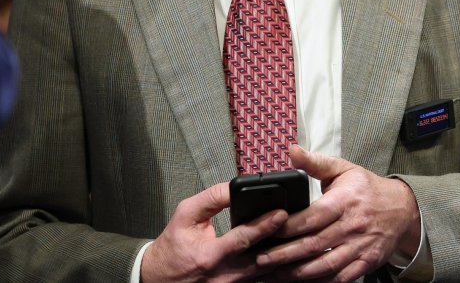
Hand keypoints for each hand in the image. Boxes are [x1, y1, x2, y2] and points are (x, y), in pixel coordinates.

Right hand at [141, 182, 287, 282]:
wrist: (159, 279)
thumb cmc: (172, 246)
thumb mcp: (186, 215)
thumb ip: (211, 198)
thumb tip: (235, 185)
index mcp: (210, 256)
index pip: (244, 239)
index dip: (264, 225)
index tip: (282, 212)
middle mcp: (225, 276)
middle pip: (263, 257)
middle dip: (282, 240)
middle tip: (299, 221)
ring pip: (266, 271)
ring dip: (282, 254)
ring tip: (298, 234)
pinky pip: (262, 279)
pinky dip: (275, 266)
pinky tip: (286, 251)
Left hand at [258, 145, 421, 281]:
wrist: (403, 210)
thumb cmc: (367, 189)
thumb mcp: (343, 169)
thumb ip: (315, 162)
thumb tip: (291, 151)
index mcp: (344, 200)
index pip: (312, 217)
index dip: (287, 227)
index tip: (267, 230)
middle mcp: (352, 225)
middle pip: (314, 244)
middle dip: (284, 254)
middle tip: (261, 259)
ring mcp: (360, 247)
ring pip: (325, 265)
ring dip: (298, 273)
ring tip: (275, 274)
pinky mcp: (366, 262)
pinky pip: (341, 278)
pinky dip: (320, 282)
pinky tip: (301, 281)